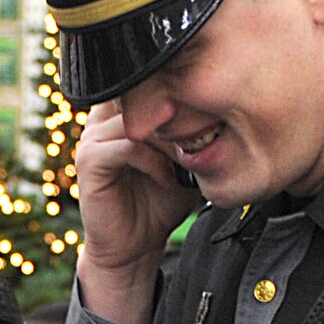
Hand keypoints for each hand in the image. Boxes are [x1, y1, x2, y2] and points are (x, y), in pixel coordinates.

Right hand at [71, 98, 198, 323]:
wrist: (135, 244)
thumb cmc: (160, 199)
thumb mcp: (188, 156)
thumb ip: (196, 128)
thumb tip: (234, 100)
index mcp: (124, 111)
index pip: (151, 79)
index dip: (182, 90)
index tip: (211, 112)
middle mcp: (103, 118)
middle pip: (145, 94)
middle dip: (180, 114)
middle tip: (206, 136)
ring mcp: (93, 138)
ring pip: (139, 120)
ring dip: (170, 139)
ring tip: (188, 160)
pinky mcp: (89, 162)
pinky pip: (127, 147)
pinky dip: (155, 161)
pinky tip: (169, 179)